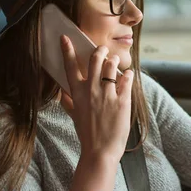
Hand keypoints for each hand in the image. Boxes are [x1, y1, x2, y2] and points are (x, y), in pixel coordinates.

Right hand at [59, 35, 132, 162]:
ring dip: (115, 60)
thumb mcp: (74, 116)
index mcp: (77, 94)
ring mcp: (107, 95)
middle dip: (100, 50)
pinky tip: (128, 75)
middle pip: (95, 59)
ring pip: (112, 66)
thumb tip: (62, 93)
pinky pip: (126, 79)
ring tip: (116, 61)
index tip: (66, 38)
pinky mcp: (122, 101)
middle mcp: (91, 91)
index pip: (70, 66)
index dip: (67, 50)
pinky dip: (128, 75)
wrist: (100, 152)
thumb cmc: (87, 135)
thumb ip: (68, 102)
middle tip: (103, 50)